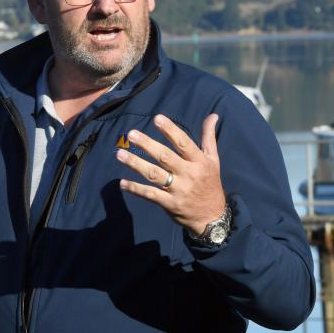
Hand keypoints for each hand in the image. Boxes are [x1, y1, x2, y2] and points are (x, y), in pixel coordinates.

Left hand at [116, 114, 224, 235]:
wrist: (212, 217)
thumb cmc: (210, 183)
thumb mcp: (213, 160)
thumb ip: (208, 137)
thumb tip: (213, 115)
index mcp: (199, 162)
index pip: (183, 143)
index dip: (170, 131)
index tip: (157, 118)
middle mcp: (188, 174)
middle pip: (165, 157)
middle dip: (147, 144)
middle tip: (131, 134)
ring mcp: (178, 190)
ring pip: (154, 175)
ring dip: (136, 164)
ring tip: (120, 154)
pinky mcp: (169, 204)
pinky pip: (150, 195)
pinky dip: (136, 189)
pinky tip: (122, 182)